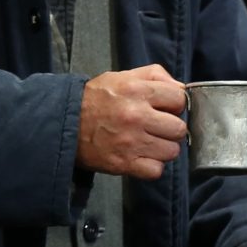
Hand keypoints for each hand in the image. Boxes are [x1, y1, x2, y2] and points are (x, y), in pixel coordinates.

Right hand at [79, 65, 186, 179]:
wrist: (64, 122)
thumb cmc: (97, 99)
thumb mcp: (123, 76)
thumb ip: (155, 75)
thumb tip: (182, 88)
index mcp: (138, 91)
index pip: (180, 100)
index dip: (174, 105)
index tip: (164, 109)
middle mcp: (136, 116)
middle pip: (179, 129)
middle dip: (170, 129)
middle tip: (156, 128)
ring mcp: (131, 142)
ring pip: (171, 151)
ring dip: (163, 149)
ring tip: (148, 142)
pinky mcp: (124, 163)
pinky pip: (156, 171)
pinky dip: (151, 167)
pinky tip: (141, 156)